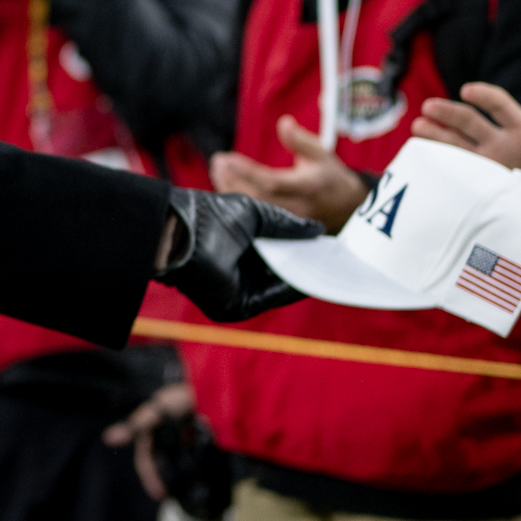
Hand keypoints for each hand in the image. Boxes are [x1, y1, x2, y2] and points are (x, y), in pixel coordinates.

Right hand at [103, 381, 196, 501]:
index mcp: (150, 427)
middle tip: (167, 496)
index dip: (149, 476)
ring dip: (173, 473)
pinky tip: (193, 475)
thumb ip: (135, 426)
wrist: (214, 389)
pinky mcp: (194, 435)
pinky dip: (186, 464)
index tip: (159, 494)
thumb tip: (108, 438)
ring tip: (179, 489)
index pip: (145, 457)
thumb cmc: (182, 396)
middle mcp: (163, 432)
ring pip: (172, 459)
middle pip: (158, 460)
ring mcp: (179, 434)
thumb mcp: (158, 411)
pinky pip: (186, 454)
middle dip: (160, 478)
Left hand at [162, 189, 322, 323]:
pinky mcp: (235, 307)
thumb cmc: (209, 216)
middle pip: (281, 274)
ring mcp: (237, 291)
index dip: (302, 251)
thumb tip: (316, 230)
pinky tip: (312, 277)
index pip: (277, 255)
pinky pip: (270, 298)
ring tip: (333, 266)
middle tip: (339, 259)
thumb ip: (286, 224)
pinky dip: (291, 289)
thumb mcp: (254, 214)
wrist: (181, 232)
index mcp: (239, 250)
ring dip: (305, 278)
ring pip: (279, 287)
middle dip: (308, 266)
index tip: (328, 247)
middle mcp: (238, 273)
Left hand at [210, 117, 370, 230]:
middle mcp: (296, 207)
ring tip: (217, 169)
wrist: (344, 207)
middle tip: (218, 161)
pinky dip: (236, 199)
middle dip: (233, 180)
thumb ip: (300, 140)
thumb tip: (284, 123)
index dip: (248, 173)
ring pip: (251, 209)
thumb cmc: (329, 176)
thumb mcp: (320, 153)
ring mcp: (287, 221)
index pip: (272, 182)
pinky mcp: (279, 228)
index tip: (228, 159)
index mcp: (307, 186)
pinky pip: (253, 215)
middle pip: (256, 198)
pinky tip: (224, 184)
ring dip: (230, 189)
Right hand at [412, 81, 520, 222]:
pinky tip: (419, 157)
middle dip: (450, 113)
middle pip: (471, 121)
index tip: (468, 91)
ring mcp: (486, 160)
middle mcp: (500, 141)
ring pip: (456, 142)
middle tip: (429, 108)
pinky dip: (437, 160)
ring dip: (436, 133)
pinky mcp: (477, 179)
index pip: (501, 106)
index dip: (485, 96)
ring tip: (418, 129)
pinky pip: (454, 166)